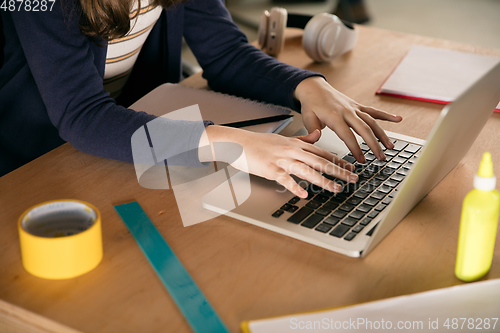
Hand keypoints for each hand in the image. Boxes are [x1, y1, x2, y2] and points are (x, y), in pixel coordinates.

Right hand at [199, 126, 357, 197]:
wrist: (237, 142)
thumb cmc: (259, 143)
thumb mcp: (284, 138)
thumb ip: (303, 138)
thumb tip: (318, 134)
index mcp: (296, 144)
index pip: (322, 153)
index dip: (339, 161)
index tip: (352, 168)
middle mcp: (292, 151)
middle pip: (320, 161)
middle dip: (338, 171)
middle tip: (353, 179)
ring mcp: (281, 160)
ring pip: (307, 170)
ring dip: (323, 180)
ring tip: (336, 189)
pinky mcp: (270, 169)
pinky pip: (284, 179)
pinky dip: (294, 187)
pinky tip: (303, 194)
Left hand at [294, 76, 402, 162]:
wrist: (314, 88)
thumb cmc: (311, 104)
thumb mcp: (307, 118)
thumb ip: (312, 129)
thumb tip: (317, 137)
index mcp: (334, 116)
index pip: (347, 135)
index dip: (355, 148)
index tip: (361, 160)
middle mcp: (347, 111)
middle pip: (364, 129)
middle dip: (374, 144)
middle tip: (381, 158)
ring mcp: (354, 108)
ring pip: (372, 121)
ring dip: (382, 134)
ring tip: (391, 147)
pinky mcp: (358, 106)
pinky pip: (373, 111)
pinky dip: (386, 115)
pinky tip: (398, 119)